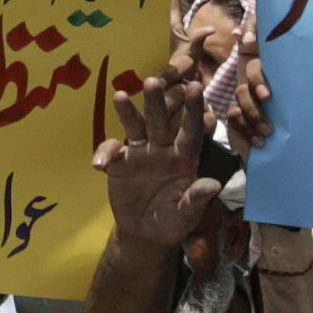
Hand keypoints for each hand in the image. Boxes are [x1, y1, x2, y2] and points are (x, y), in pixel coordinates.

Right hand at [96, 73, 215, 250]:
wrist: (146, 232)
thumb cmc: (173, 221)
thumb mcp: (186, 215)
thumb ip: (196, 199)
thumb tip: (213, 184)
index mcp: (185, 157)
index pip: (191, 130)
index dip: (193, 110)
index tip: (195, 87)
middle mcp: (164, 148)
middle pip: (161, 120)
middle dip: (157, 101)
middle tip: (152, 80)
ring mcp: (141, 153)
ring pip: (135, 126)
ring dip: (128, 112)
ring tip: (120, 96)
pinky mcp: (120, 163)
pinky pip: (111, 151)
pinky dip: (105, 154)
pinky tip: (99, 164)